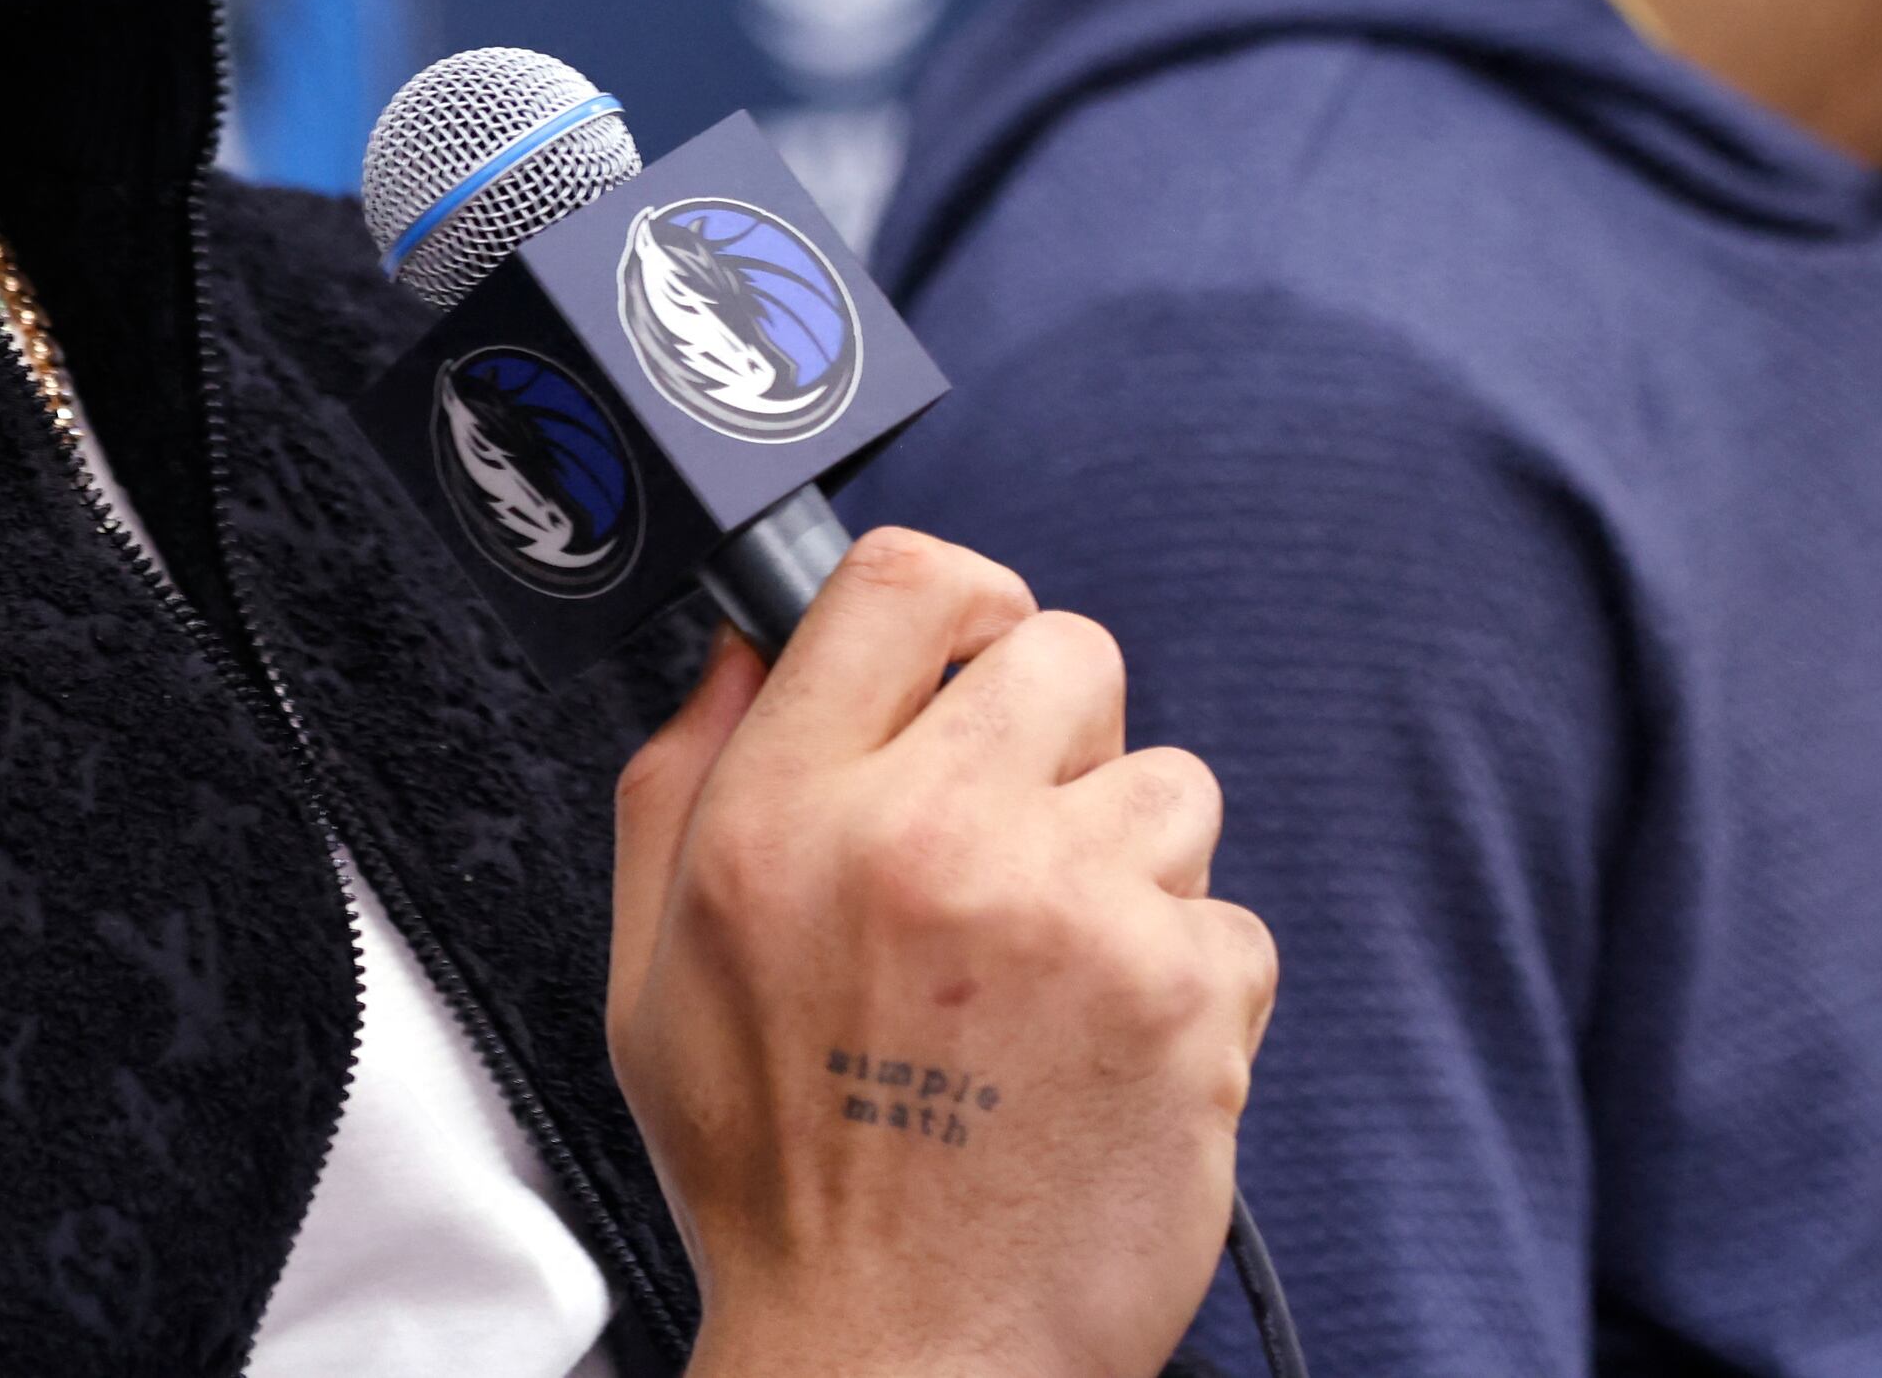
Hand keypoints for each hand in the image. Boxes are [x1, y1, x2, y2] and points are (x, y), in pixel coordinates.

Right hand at [611, 527, 1272, 1377]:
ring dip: (1131, 866)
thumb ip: (680, 778)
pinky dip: (1187, 988)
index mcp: (781, 820)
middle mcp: (925, 840)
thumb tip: (744, 644)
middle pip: (1067, 652)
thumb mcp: (652, 973)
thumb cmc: (778, 1182)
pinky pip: (1229, 920)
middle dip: (1059, 736)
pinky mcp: (1180, 997)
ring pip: (1172, 783)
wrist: (894, 1367)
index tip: (974, 653)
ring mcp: (1068, 913)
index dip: (959, 600)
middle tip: (1016, 849)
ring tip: (1053, 985)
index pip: (901, 582)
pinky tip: (1105, 1062)